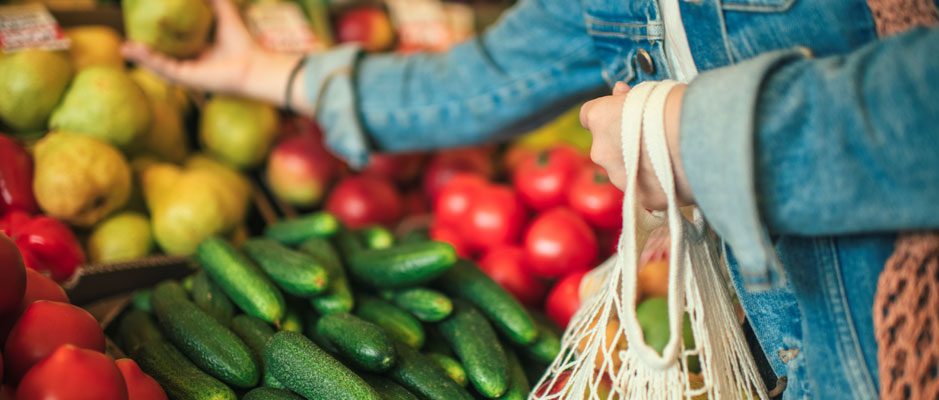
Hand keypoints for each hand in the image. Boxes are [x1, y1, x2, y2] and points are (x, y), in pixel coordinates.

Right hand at [122, 0, 303, 107]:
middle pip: (160, 57)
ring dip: (140, 57)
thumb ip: (213, 0)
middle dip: (142, 50)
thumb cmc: (243, 42)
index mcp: (199, 51)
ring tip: (124, 47)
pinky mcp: (187, 79)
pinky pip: (163, 69)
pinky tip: (135, 50)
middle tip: (125, 39)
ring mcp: (187, 73)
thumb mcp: (224, 13)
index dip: (156, 36)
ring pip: (158, 65)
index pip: (172, 44)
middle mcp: (191, 63)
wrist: (254, 65)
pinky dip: (149, 60)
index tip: (140, 23)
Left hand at [579, 82, 694, 209]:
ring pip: (624, 171)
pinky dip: (657, 184)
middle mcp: (601, 151)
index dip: (606, 115)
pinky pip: (645, 190)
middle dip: (624, 143)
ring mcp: (619, 178)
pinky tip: (677, 174)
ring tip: (670, 156)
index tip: (620, 114)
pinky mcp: (641, 198)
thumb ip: (628, 97)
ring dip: (640, 166)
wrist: (702, 140)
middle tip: (654, 137)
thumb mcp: (650, 91)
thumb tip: (620, 92)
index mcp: (600, 118)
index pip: (589, 116)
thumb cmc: (678, 108)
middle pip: (607, 147)